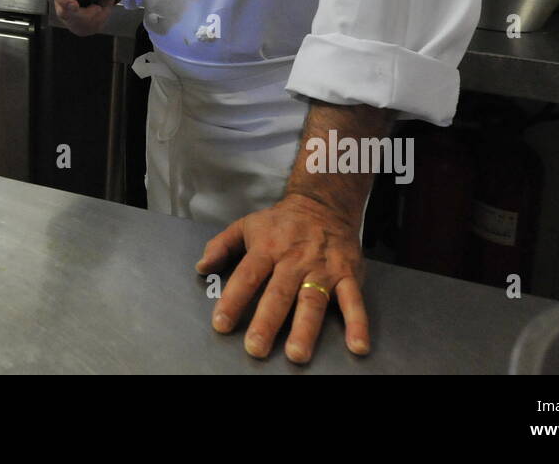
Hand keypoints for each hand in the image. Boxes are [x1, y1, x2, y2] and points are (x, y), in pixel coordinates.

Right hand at [53, 0, 125, 35]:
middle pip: (65, 14)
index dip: (65, 3)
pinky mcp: (76, 23)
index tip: (74, 5)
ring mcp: (68, 12)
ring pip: (76, 24)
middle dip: (84, 15)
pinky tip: (99, 13)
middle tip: (98, 8)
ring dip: (93, 19)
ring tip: (100, 7)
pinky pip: (85, 29)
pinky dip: (97, 23)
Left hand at [197, 193, 369, 362]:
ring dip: (305, 329)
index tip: (221, 324)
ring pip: (313, 301)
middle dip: (267, 322)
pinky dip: (358, 324)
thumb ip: (221, 245)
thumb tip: (201, 267)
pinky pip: (353, 301)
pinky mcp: (348, 274)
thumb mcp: (247, 225)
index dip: (233, 300)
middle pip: (279, 293)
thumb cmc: (281, 222)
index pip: (247, 276)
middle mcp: (295, 260)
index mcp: (268, 248)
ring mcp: (322, 269)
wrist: (324, 203)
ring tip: (297, 354)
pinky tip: (357, 346)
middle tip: (256, 348)